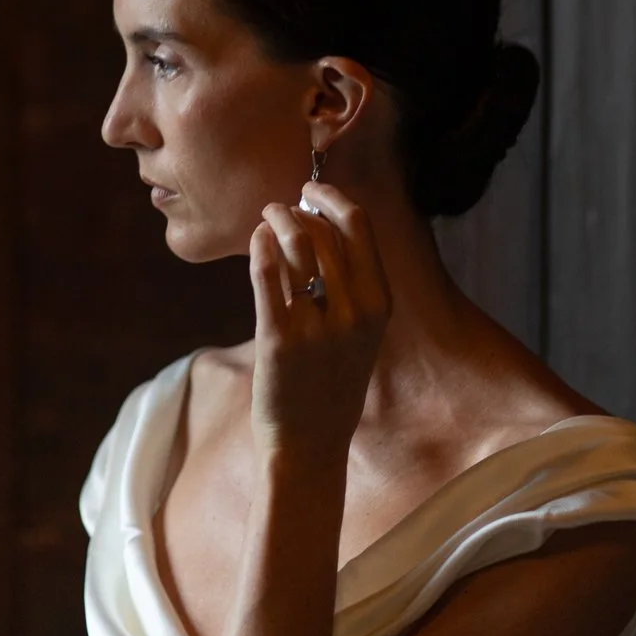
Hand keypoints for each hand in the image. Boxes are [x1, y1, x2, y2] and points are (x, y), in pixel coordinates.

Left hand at [248, 182, 392, 474]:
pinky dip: (258, 246)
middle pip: (323, 230)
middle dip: (297, 208)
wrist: (309, 444)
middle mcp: (354, 313)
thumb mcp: (360, 334)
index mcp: (380, 306)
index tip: (311, 191)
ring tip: (265, 221)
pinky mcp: (279, 339)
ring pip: (295, 244)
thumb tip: (322, 224)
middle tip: (279, 209)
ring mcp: (317, 327)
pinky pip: (266, 273)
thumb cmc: (331, 384)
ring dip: (275, 220)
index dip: (332, 198)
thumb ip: (350, 285)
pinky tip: (255, 242)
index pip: (360, 227)